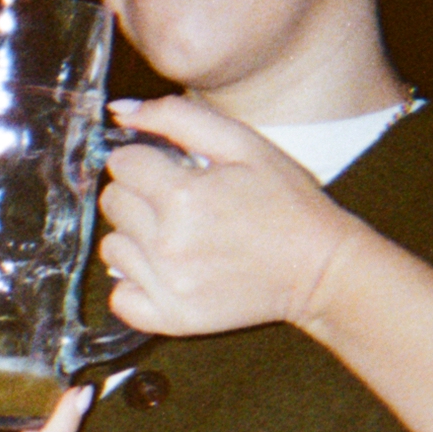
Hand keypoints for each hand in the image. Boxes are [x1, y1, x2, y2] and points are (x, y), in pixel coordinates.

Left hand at [96, 95, 371, 338]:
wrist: (320, 268)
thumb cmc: (285, 201)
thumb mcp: (244, 143)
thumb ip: (178, 118)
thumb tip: (119, 112)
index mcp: (182, 196)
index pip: (122, 164)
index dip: (143, 160)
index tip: (168, 169)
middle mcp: (167, 244)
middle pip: (113, 203)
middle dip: (138, 194)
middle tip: (176, 201)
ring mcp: (167, 286)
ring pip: (112, 248)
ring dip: (134, 237)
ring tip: (174, 235)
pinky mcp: (171, 319)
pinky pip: (120, 299)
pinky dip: (134, 284)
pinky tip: (163, 271)